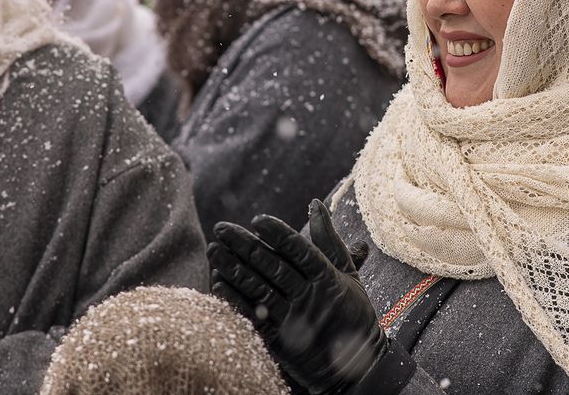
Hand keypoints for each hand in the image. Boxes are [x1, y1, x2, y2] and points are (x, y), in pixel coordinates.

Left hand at [209, 200, 385, 393]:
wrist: (355, 364)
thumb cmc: (352, 311)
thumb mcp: (347, 273)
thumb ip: (329, 239)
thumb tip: (315, 204)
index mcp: (328, 278)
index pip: (300, 251)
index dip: (279, 234)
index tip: (258, 219)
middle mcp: (311, 298)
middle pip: (273, 266)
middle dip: (245, 245)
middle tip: (221, 228)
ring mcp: (295, 320)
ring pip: (259, 289)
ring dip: (233, 269)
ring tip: (214, 250)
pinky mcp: (281, 341)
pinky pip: (253, 317)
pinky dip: (235, 299)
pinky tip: (218, 283)